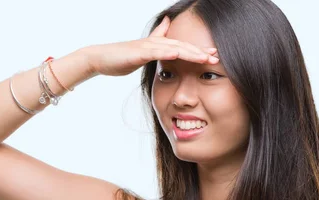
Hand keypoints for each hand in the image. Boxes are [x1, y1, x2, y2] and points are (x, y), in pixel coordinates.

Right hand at [84, 16, 218, 76]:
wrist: (101, 59)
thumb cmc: (121, 57)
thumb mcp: (143, 49)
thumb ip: (157, 37)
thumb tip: (167, 22)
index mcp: (158, 45)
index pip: (183, 48)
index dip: (198, 51)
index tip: (213, 56)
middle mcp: (156, 43)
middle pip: (183, 46)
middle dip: (200, 52)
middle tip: (217, 57)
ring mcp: (147, 46)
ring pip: (173, 48)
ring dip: (190, 52)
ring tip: (205, 57)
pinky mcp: (139, 52)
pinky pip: (156, 51)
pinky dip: (168, 52)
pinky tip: (178, 53)